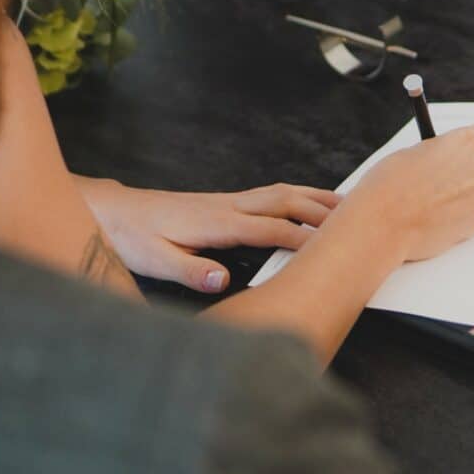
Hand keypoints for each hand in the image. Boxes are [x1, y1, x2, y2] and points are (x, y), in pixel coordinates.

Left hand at [80, 179, 339, 293]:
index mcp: (216, 222)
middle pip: (284, 200)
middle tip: (357, 220)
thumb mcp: (154, 260)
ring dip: (314, 197)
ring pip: (281, 192)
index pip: (270, 228)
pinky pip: (272, 195)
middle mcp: (228, 206)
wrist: (115, 212)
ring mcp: (229, 201)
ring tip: (348, 206)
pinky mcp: (227, 203)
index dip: (302, 239)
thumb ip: (189, 271)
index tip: (332, 249)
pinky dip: (298, 196)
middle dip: (321, 210)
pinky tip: (309, 204)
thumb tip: (222, 281)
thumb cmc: (134, 236)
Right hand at [338, 124, 473, 266]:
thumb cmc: (389, 183)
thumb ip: (445, 152)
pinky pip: (471, 217)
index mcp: (467, 142)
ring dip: (471, 195)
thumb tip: (453, 158)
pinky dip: (457, 216)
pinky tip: (431, 216)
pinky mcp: (473, 227)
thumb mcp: (417, 151)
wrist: (381, 223)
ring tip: (434, 199)